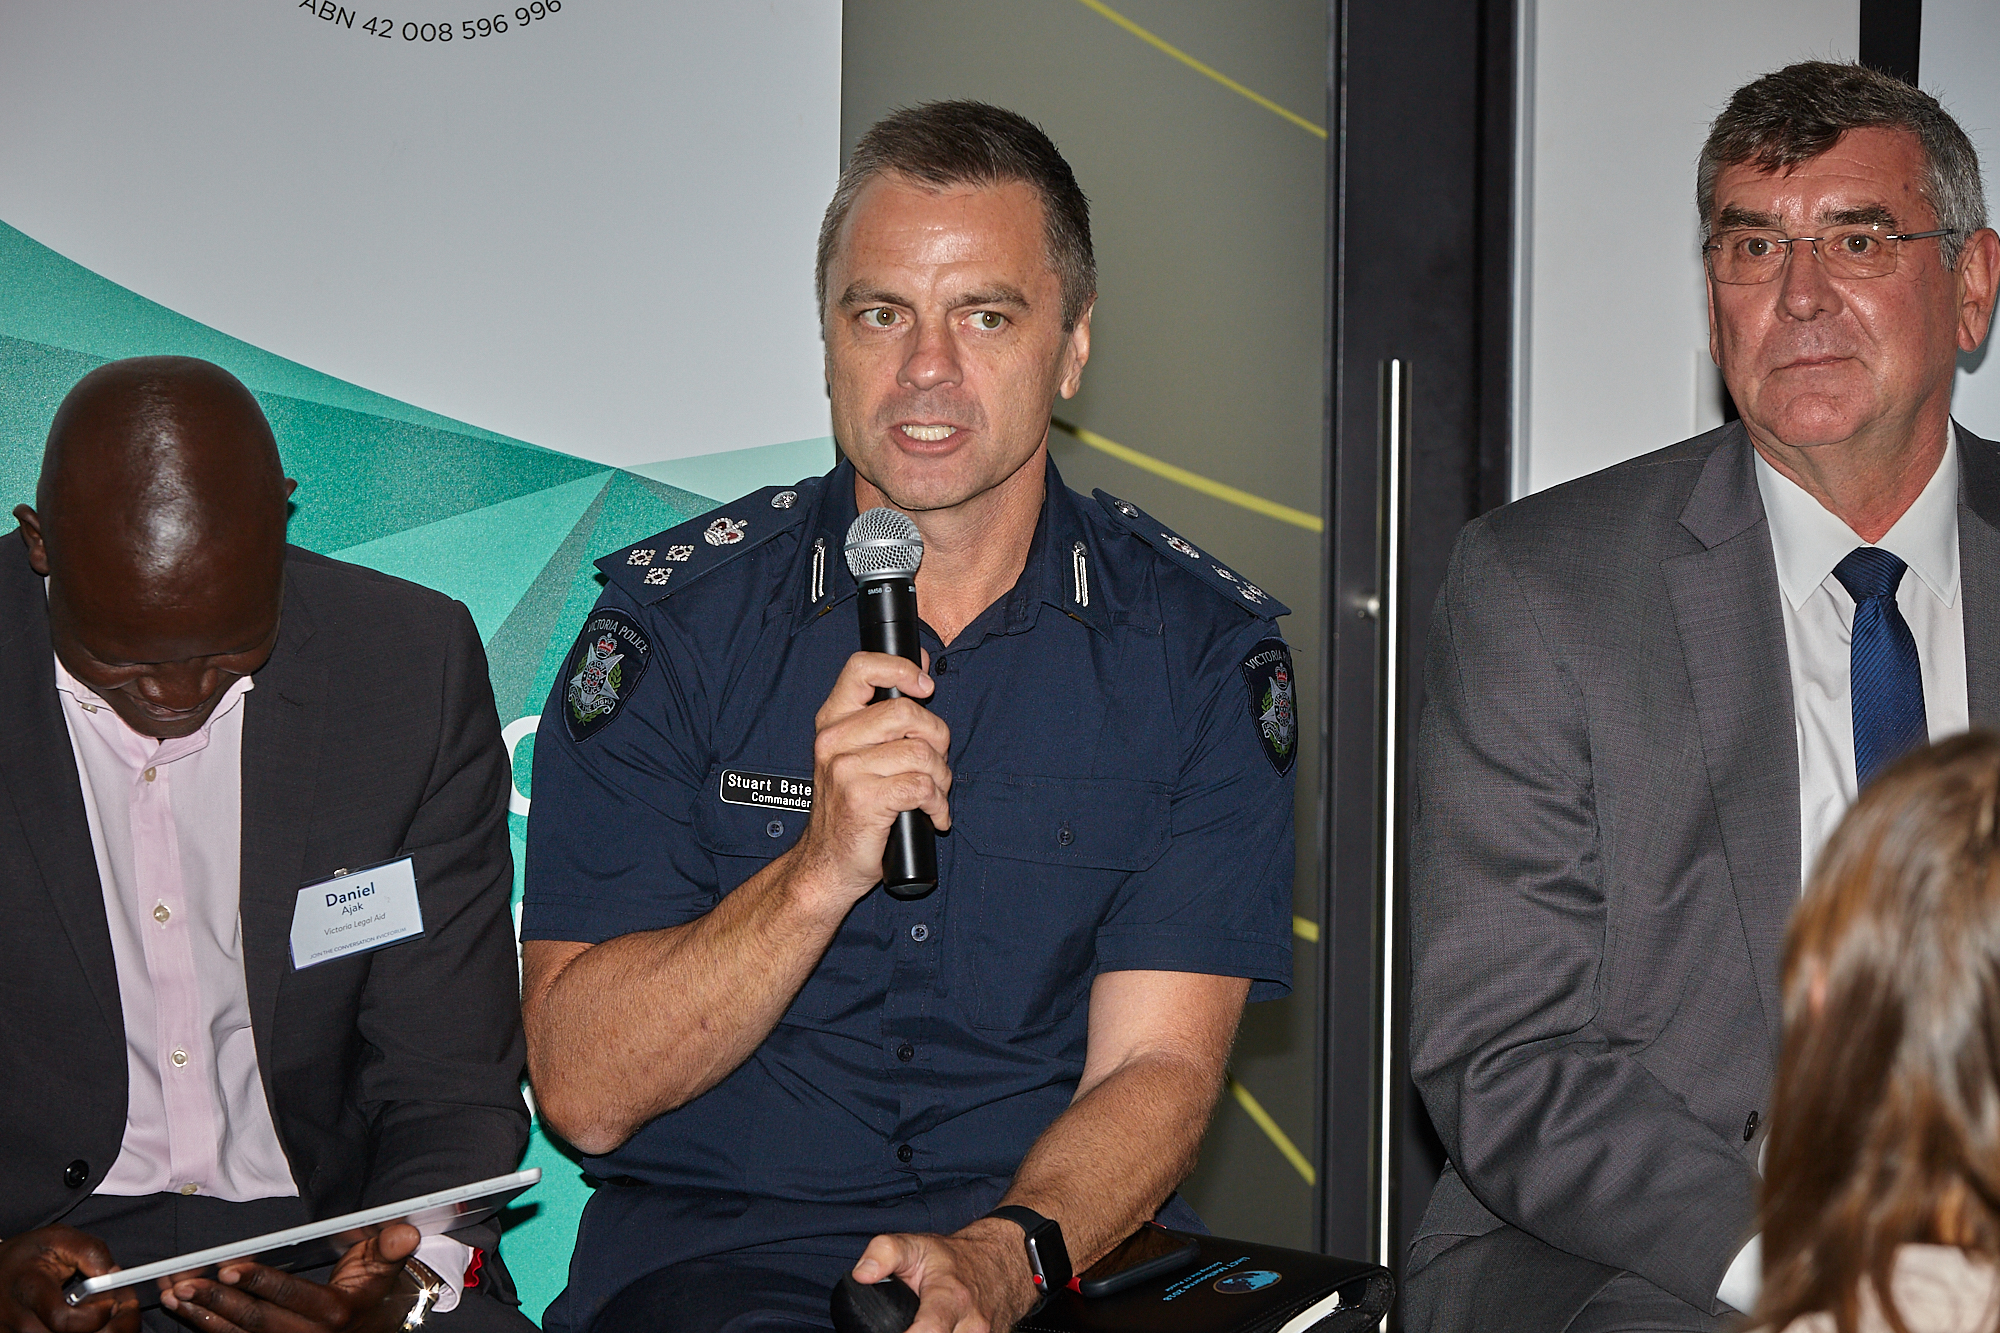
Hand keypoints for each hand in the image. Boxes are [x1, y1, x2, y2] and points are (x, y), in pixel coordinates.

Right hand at [0, 1227, 138, 1332]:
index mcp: (30, 1292)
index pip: (65, 1321)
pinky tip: (89, 1319)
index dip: (97, 1315)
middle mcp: (22, 1323)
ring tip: (104, 1309)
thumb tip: (115, 1275)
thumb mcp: (58, 1238)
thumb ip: (91, 1252)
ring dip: (100, 1330)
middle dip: (109, 1324)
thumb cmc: (25, 1256)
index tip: (113, 1300)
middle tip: (122, 1304)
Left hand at [159, 1224, 419, 1332]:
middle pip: (258, 1321)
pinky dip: (207, 1327)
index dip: (260, 1283)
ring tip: (176, 1294)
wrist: (373, 1328)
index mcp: (337, 1314)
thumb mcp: (384, 1266)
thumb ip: (391, 1248)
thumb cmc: (372, 1289)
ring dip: (203, 1316)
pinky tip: (187, 1310)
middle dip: (219, 1301)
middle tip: (187, 1282)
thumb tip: (406, 1231)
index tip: (230, 1268)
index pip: (293, 1297)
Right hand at [790, 651, 951, 908]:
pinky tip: (933, 815)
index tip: (926, 686)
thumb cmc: (849, 809)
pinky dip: (938, 804)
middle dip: (937, 738)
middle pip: (907, 712)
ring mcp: (846, 770)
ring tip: (934, 794)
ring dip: (941, 778)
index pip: (862, 668)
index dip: (901, 669)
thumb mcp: (858, 753)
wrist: (826, 864)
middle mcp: (834, 741)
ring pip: (922, 753)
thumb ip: (885, 712)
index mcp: (832, 721)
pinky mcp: (864, 800)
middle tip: (936, 762)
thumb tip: (923, 666)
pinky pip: (922, 787)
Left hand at [851, 1220, 1037, 1332]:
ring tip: (914, 1327)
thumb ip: (884, 1253)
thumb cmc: (957, 1260)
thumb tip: (861, 1275)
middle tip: (904, 1326)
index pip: (929, 1332)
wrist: (1004, 1263)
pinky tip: (935, 1332)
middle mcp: (972, 1326)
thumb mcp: (917, 1245)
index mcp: (951, 1299)